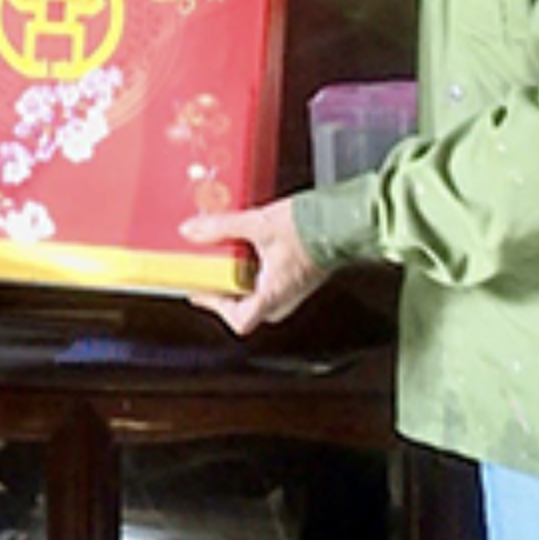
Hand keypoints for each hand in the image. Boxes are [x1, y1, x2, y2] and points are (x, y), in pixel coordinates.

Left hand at [180, 198, 328, 334]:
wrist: (347, 218)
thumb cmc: (312, 228)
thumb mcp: (258, 224)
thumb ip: (222, 227)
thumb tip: (191, 230)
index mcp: (273, 296)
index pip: (238, 321)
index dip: (214, 306)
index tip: (199, 288)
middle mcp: (284, 299)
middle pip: (243, 307)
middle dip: (222, 288)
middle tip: (207, 268)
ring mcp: (293, 289)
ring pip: (256, 293)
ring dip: (237, 275)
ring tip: (224, 252)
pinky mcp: (298, 276)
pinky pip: (268, 280)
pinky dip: (252, 266)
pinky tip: (247, 244)